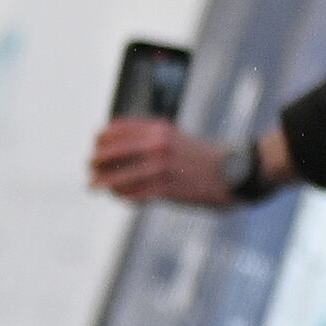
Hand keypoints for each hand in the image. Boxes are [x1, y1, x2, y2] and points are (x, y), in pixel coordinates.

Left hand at [90, 116, 238, 206]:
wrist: (236, 171)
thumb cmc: (202, 156)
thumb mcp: (173, 137)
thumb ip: (147, 138)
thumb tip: (115, 144)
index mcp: (157, 129)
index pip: (115, 130)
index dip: (100, 139)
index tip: (96, 146)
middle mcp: (156, 145)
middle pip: (109, 152)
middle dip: (95, 161)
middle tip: (90, 169)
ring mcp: (161, 167)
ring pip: (117, 177)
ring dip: (103, 183)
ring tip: (94, 186)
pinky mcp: (167, 189)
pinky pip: (134, 194)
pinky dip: (123, 196)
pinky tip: (120, 196)